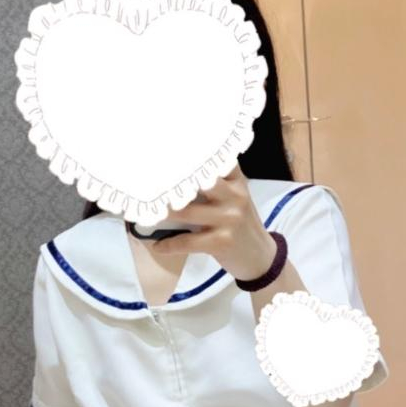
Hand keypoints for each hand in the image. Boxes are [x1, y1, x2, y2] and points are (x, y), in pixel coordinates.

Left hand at [152, 162, 277, 281]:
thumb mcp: (235, 198)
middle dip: (170, 180)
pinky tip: (157, 245)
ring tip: (144, 211)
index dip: (192, 151)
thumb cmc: (240, 224)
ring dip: (161, 213)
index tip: (166, 149)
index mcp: (236, 181)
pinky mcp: (222, 242)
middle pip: (198, 180)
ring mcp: (229, 219)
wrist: (261, 257)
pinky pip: (188, 242)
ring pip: (186, 211)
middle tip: (145, 179)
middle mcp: (234, 196)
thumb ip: (215, 183)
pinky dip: (169, 244)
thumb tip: (174, 174)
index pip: (215, 158)